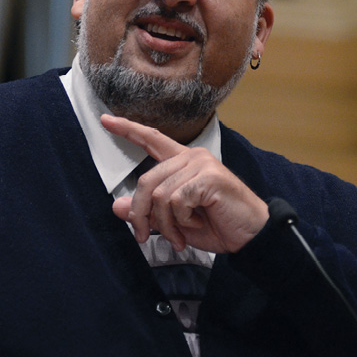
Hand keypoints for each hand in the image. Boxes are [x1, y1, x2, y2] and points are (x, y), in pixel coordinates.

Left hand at [101, 114, 268, 253]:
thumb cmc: (217, 225)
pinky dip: (181, 221)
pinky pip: (177, 201)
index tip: (105, 120)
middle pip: (147, 181)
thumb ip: (148, 211)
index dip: (127, 130)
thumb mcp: (174, 222)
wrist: (250, 237)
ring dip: (165, 224)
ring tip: (179, 237)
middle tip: (144, 236)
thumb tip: (117, 207)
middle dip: (142, 214)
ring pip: (160, 195)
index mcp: (183, 162)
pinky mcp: (209, 178)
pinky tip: (195, 225)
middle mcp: (192, 157)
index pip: (151, 139)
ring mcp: (201, 165)